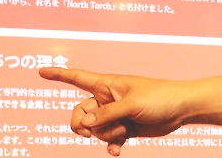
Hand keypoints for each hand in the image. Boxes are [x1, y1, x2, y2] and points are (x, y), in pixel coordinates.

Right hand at [39, 68, 190, 155]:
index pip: (78, 78)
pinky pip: (108, 140)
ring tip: (124, 130)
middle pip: (79, 113)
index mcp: (108, 84)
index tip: (41, 71)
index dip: (59, 74)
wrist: (181, 110)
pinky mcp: (125, 128)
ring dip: (106, 134)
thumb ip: (107, 114)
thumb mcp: (131, 105)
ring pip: (95, 129)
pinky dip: (111, 146)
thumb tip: (85, 123)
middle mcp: (108, 99)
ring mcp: (116, 114)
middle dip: (81, 124)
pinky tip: (117, 152)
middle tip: (87, 131)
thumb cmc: (160, 98)